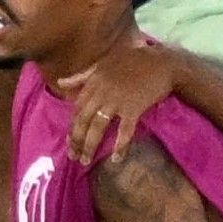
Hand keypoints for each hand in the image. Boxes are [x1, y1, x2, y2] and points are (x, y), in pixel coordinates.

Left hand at [63, 35, 183, 164]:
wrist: (162, 62)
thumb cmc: (134, 60)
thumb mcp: (102, 65)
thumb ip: (81, 77)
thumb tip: (60, 82)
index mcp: (92, 84)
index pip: (76, 110)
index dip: (71, 127)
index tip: (68, 141)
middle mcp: (100, 94)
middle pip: (82, 121)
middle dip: (76, 141)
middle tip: (73, 157)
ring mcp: (116, 102)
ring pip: (97, 128)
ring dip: (90, 146)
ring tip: (85, 161)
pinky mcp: (133, 109)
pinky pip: (124, 130)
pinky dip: (120, 145)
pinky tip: (116, 158)